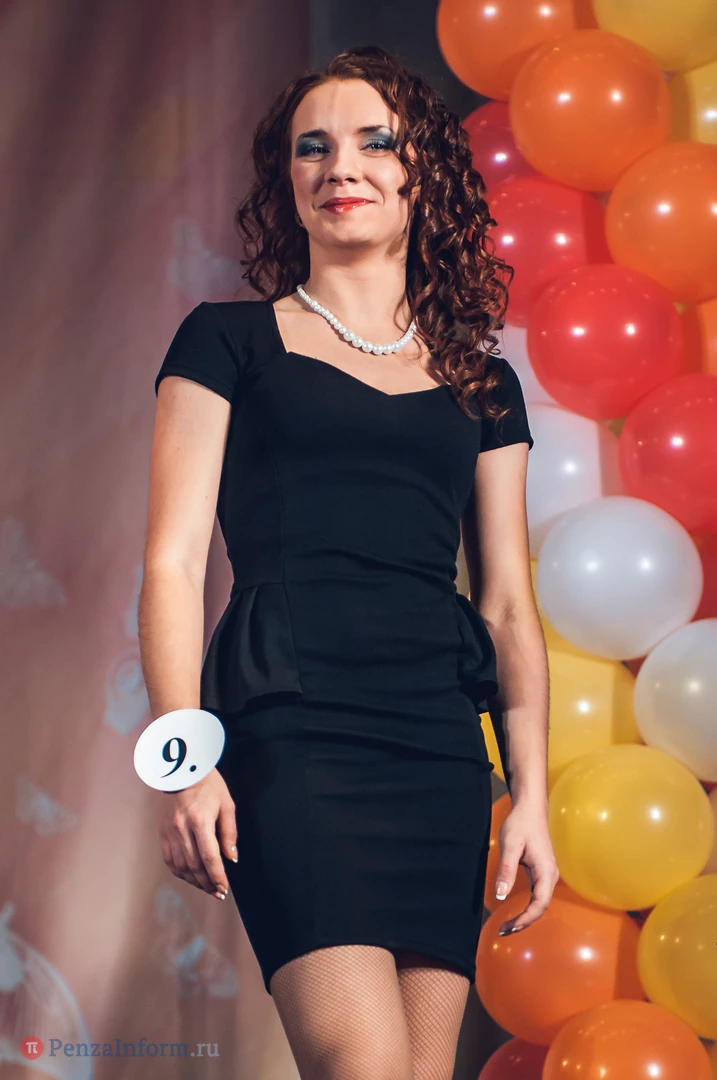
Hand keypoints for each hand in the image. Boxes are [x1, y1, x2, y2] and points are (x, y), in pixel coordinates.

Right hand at [157, 768, 236, 899]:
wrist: (182, 772)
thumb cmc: (209, 785)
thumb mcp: (226, 804)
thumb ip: (229, 833)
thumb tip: (232, 858)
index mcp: (199, 820)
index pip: (209, 857)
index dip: (217, 876)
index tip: (224, 888)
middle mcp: (181, 829)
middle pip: (194, 865)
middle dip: (207, 883)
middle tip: (219, 893)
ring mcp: (169, 832)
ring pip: (181, 866)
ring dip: (194, 881)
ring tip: (207, 887)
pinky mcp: (162, 833)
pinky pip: (169, 860)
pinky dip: (180, 872)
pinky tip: (191, 877)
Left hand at [495, 799, 558, 935]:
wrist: (530, 809)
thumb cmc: (520, 824)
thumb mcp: (510, 845)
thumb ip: (506, 870)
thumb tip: (500, 895)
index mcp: (545, 870)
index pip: (540, 903)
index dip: (525, 919)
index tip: (509, 927)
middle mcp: (550, 875)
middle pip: (541, 907)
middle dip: (524, 922)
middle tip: (503, 930)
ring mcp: (548, 875)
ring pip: (540, 903)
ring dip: (526, 917)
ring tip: (507, 926)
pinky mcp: (542, 873)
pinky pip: (538, 896)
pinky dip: (527, 908)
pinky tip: (516, 912)